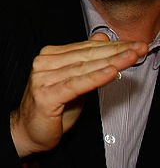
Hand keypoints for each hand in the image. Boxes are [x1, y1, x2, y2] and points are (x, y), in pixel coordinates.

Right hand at [9, 34, 146, 156]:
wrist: (29, 131)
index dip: (112, 45)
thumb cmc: (52, 108)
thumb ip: (86, 61)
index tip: (135, 44)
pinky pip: (76, 85)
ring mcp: (43, 78)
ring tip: (132, 57)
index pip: (85, 48)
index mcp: (50, 57)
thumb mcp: (73, 82)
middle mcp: (44, 64)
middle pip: (86, 56)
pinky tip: (111, 72)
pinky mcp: (47, 95)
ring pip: (84, 68)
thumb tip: (101, 38)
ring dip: (112, 62)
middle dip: (116, 51)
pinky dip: (95, 78)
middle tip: (139, 47)